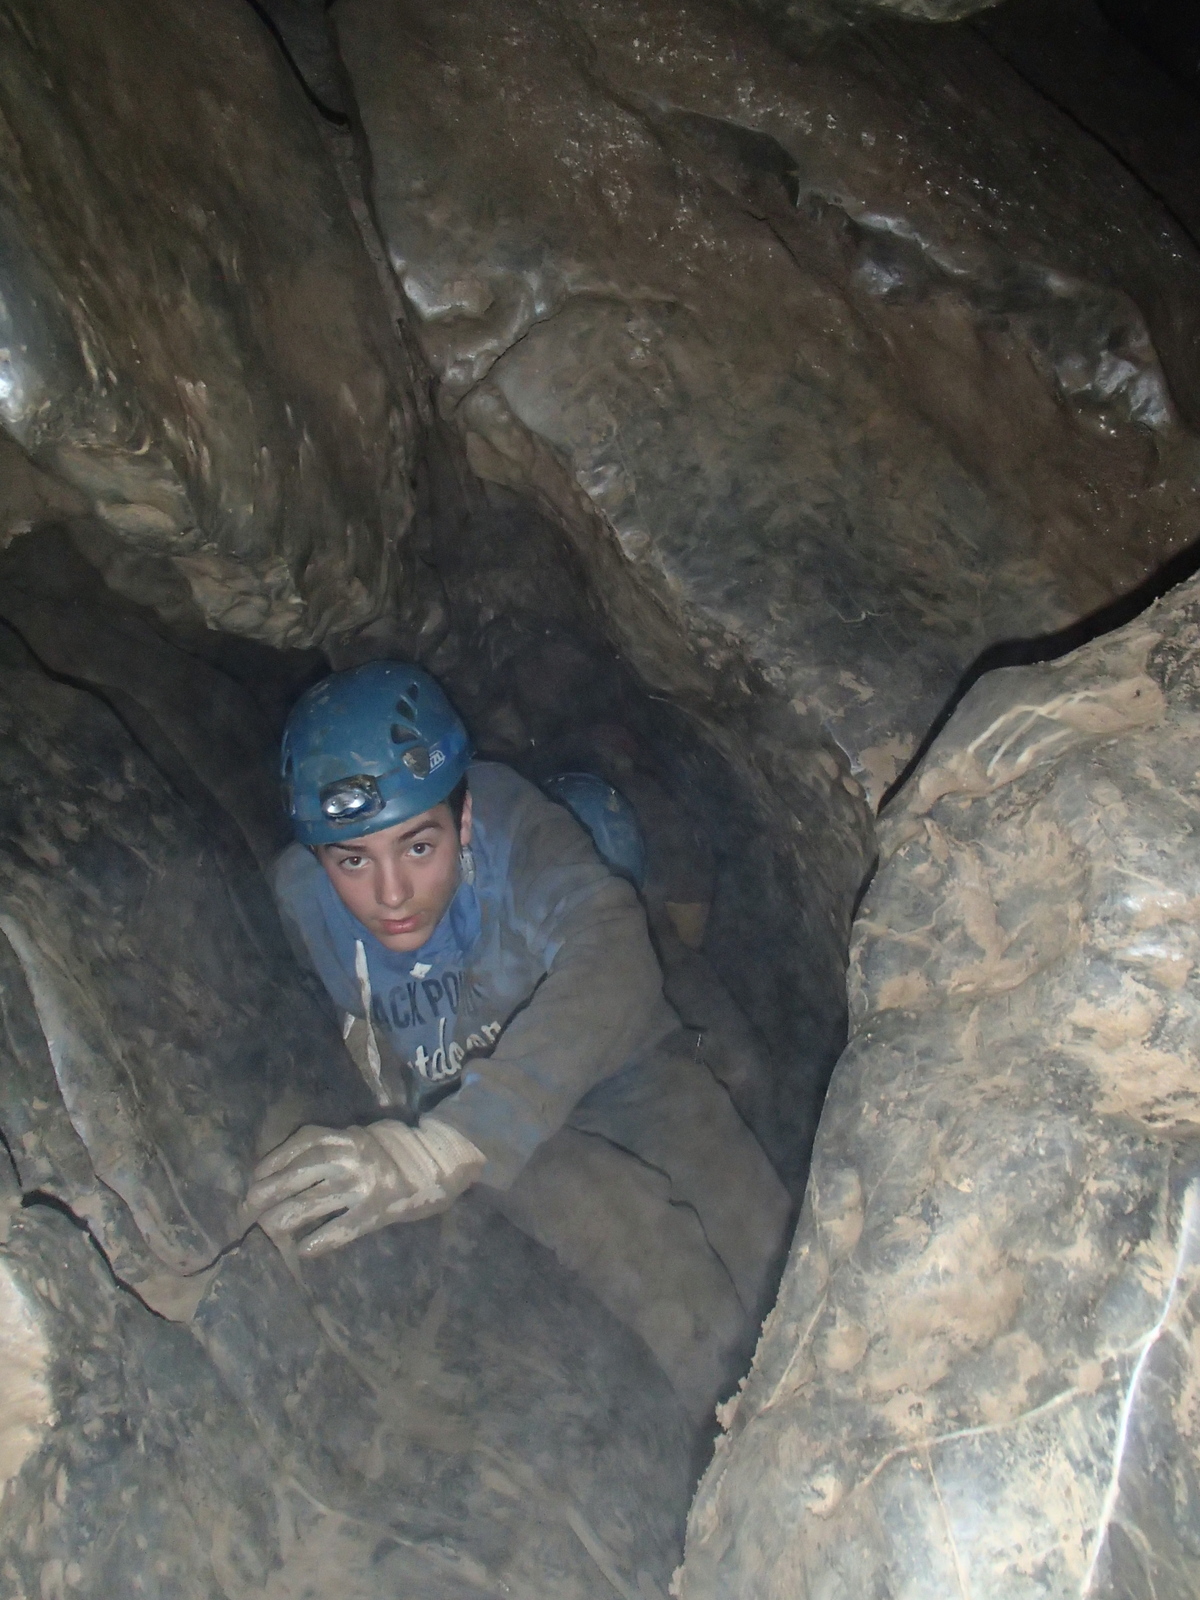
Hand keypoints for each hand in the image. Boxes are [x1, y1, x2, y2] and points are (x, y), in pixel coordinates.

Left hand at [243, 1118, 484, 1257]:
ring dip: (286, 1217)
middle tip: (248, 1207)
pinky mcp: (377, 1210)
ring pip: (313, 1202)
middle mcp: (350, 1158)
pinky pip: (343, 1227)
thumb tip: (296, 1164)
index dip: (273, 1162)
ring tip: (269, 1229)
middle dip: (269, 1191)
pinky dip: (321, 1239)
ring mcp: (363, 1184)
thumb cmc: (403, 1149)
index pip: (300, 1145)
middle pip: (298, 1174)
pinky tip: (305, 1250)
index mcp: (347, 1137)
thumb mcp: (367, 1135)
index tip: (255, 1176)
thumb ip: (338, 1144)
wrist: (444, 1159)